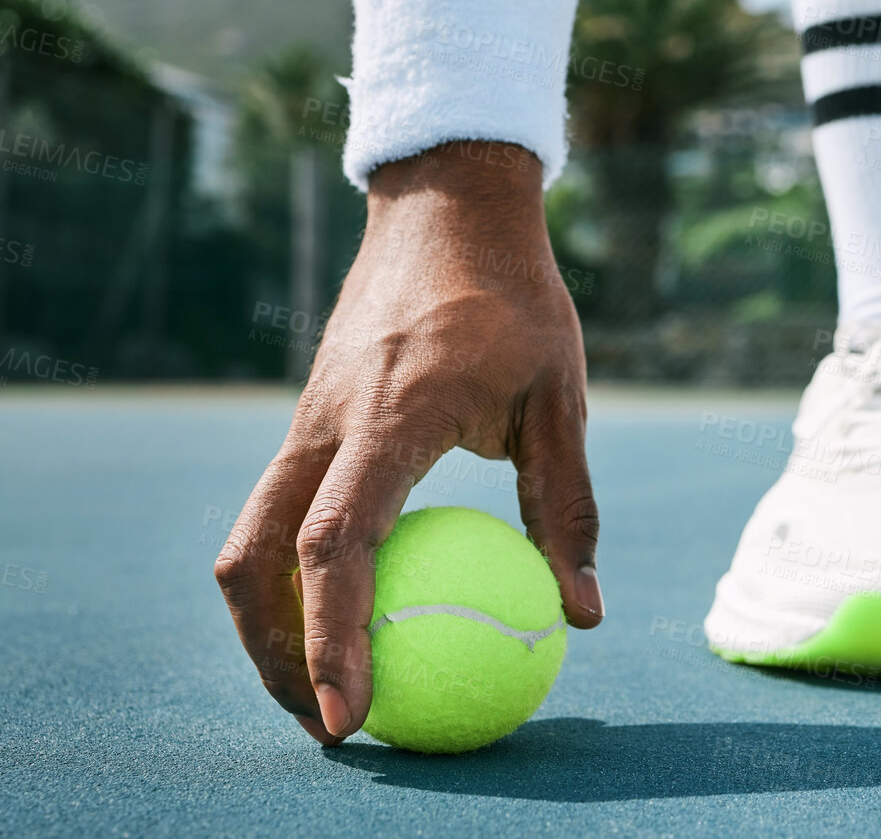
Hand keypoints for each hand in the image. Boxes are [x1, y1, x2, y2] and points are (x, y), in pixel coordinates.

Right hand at [214, 141, 602, 744]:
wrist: (447, 206)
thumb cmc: (518, 299)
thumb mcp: (563, 396)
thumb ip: (568, 504)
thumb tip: (582, 615)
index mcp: (392, 415)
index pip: (335, 545)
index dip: (333, 637)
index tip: (354, 712)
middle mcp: (327, 421)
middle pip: (253, 559)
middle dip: (277, 655)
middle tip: (334, 725)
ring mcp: (305, 418)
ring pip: (249, 539)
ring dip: (271, 621)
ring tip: (331, 682)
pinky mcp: (308, 418)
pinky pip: (278, 508)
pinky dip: (291, 573)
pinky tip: (347, 605)